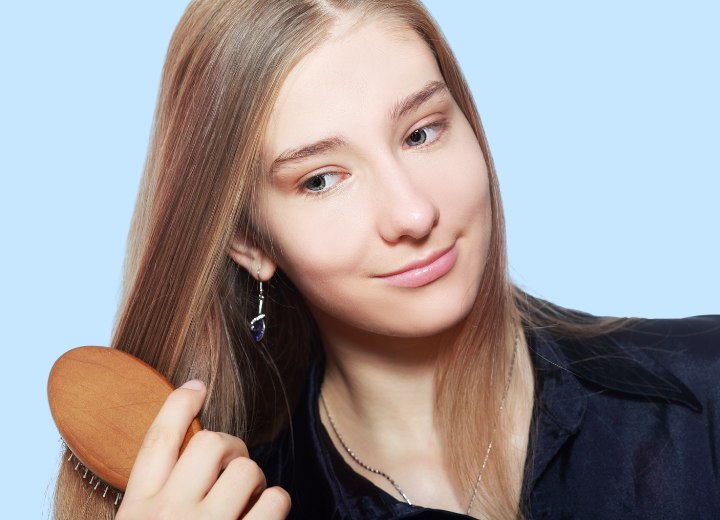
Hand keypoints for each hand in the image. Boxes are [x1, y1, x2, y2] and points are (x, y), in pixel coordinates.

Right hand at [116, 380, 289, 518]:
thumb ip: (155, 500)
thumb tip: (188, 465)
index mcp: (138, 510)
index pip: (158, 441)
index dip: (179, 406)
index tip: (197, 387)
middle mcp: (169, 515)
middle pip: (210, 443)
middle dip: (231, 448)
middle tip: (234, 469)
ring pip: (246, 469)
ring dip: (255, 479)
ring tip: (249, 501)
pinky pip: (275, 499)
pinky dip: (275, 502)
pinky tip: (262, 516)